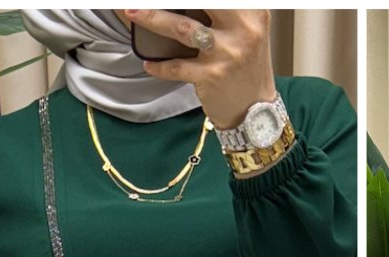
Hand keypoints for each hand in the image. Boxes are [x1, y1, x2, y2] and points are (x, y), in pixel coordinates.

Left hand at [124, 9, 276, 129]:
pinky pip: (178, 67)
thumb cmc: (247, 68)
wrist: (257, 113)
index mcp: (252, 14)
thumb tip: (190, 5)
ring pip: (182, 28)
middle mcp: (243, 31)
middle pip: (201, 0)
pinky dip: (160, 66)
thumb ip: (228, 13)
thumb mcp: (248, 33)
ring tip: (131, 12)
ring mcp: (227, 55)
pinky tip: (149, 64)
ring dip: (152, 18)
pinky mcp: (212, 77)